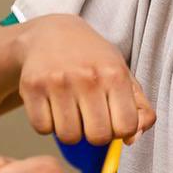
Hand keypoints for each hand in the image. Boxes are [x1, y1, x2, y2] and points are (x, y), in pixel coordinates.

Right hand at [14, 15, 155, 145]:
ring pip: (68, 137)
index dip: (121, 131)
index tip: (113, 119)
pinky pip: (43, 128)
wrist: (52, 34)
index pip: (126, 127)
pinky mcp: (32, 87)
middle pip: (97, 137)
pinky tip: (53, 106)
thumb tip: (132, 139)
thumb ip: (140, 108)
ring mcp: (57, 82)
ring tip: (72, 110)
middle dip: (95, 134)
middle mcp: (87, 77)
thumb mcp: (123, 74)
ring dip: (71, 130)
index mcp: (115, 74)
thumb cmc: (93, 60)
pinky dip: (47, 124)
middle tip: (91, 117)